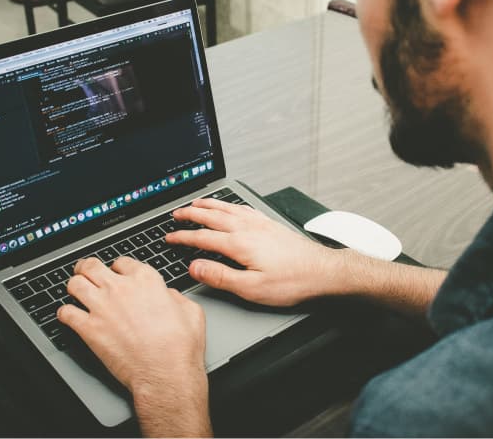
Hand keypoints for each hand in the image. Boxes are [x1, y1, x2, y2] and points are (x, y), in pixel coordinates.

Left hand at [57, 257, 211, 436]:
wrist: (165, 373)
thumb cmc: (180, 346)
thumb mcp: (191, 311)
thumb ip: (176, 297)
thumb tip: (168, 296)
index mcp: (146, 280)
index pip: (121, 262)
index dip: (117, 267)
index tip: (116, 272)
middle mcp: (121, 288)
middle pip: (91, 266)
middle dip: (86, 268)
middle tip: (84, 272)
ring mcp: (102, 307)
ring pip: (75, 284)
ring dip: (74, 285)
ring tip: (74, 290)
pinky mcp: (89, 329)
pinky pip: (66, 313)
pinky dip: (64, 313)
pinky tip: (68, 316)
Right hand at [166, 198, 337, 306]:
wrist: (322, 271)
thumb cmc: (291, 281)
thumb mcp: (252, 288)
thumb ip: (221, 277)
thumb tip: (196, 267)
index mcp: (240, 244)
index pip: (202, 237)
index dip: (183, 237)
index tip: (169, 237)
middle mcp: (248, 228)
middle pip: (212, 216)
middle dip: (191, 214)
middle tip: (176, 214)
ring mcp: (260, 224)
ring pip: (227, 208)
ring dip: (209, 205)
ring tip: (196, 203)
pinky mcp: (270, 224)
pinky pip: (243, 208)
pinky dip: (230, 204)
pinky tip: (230, 206)